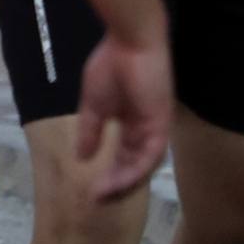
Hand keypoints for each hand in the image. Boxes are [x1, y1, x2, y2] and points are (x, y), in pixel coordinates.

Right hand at [74, 33, 173, 204]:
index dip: (110, 175)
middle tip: (98, 200)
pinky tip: (117, 181)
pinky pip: (150, 155)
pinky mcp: (161, 124)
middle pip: (136, 167)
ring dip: (125, 183)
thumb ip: (90, 131)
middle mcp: (147, 130)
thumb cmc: (111, 65)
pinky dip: (135, 170)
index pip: (125, 158)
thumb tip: (82, 157)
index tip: (93, 191)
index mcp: (133, 124)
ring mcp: (156, 128)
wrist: (129, 42)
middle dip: (118, 185)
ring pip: (144, 166)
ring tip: (104, 195)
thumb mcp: (94, 105)